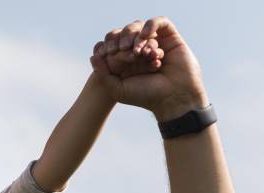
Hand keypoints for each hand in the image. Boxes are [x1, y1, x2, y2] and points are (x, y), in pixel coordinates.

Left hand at [90, 17, 207, 119]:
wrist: (173, 97)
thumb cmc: (145, 96)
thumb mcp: (117, 89)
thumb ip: (102, 74)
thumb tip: (93, 56)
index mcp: (125, 60)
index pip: (112, 43)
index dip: (108, 45)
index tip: (109, 54)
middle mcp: (139, 50)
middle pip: (125, 33)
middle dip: (122, 40)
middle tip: (128, 54)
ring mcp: (155, 42)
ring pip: (140, 27)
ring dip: (136, 37)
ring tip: (140, 53)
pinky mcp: (171, 37)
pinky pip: (159, 22)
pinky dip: (150, 25)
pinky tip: (146, 36)